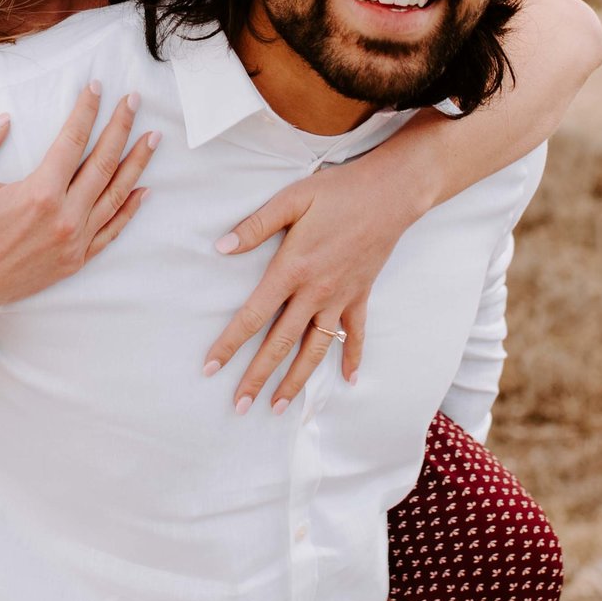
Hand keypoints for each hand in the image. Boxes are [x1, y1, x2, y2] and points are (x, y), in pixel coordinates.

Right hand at [0, 82, 155, 327]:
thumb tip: (5, 118)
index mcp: (39, 193)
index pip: (72, 141)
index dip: (86, 111)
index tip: (97, 88)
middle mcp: (65, 217)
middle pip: (103, 163)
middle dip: (121, 127)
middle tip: (134, 101)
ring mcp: (75, 241)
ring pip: (116, 195)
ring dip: (137, 163)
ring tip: (152, 138)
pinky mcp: (76, 260)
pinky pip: (112, 230)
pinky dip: (131, 209)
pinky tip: (145, 190)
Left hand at [201, 161, 425, 411]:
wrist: (390, 194)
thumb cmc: (337, 192)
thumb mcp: (291, 199)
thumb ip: (255, 225)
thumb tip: (221, 247)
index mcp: (292, 269)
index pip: (254, 316)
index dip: (230, 344)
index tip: (211, 368)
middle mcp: (315, 292)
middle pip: (280, 344)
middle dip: (257, 378)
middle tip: (238, 407)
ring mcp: (341, 298)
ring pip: (315, 350)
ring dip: (295, 380)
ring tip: (278, 407)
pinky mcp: (361, 295)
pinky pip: (356, 334)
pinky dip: (353, 357)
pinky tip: (349, 380)